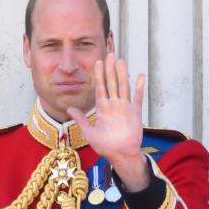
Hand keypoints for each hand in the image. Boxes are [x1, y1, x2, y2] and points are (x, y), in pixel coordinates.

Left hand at [68, 54, 149, 191]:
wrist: (121, 155)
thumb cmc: (105, 146)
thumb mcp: (89, 132)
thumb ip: (81, 119)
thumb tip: (68, 109)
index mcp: (103, 108)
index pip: (100, 87)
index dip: (99, 75)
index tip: (98, 62)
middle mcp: (114, 105)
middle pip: (112, 83)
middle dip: (110, 69)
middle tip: (110, 53)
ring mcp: (125, 108)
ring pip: (123, 87)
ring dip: (122, 74)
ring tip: (121, 61)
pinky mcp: (135, 113)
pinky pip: (137, 98)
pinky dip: (139, 87)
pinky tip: (140, 76)